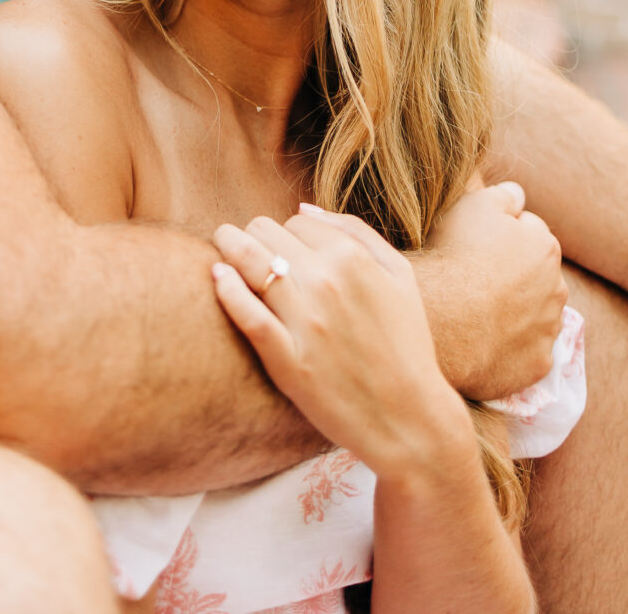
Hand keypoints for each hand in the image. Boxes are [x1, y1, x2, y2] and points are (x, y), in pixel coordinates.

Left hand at [212, 208, 472, 479]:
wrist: (409, 418)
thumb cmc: (406, 344)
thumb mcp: (400, 276)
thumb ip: (357, 232)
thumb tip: (304, 208)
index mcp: (352, 258)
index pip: (295, 221)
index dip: (287, 233)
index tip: (283, 249)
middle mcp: (326, 282)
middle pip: (265, 232)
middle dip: (255, 235)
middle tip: (248, 249)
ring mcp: (304, 321)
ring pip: (248, 261)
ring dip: (228, 247)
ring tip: (222, 250)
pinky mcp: (287, 359)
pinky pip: (246, 313)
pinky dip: (226, 290)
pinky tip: (218, 277)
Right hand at [412, 181, 566, 400]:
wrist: (445, 318)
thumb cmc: (457, 254)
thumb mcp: (476, 204)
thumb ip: (505, 195)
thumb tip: (518, 196)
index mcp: (546, 247)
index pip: (528, 233)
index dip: (500, 236)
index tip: (476, 245)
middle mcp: (557, 288)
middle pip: (535, 276)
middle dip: (514, 275)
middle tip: (476, 278)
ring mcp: (549, 330)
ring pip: (534, 314)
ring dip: (516, 311)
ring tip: (477, 311)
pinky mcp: (538, 365)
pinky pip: (527, 351)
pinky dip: (511, 346)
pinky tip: (484, 339)